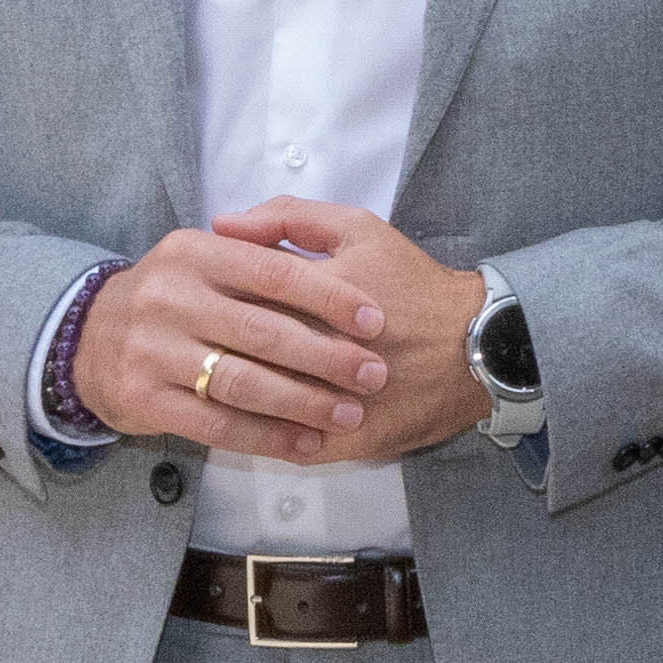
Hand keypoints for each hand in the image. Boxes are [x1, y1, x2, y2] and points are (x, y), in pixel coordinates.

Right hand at [74, 221, 391, 457]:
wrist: (87, 341)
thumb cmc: (172, 298)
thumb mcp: (203, 254)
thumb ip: (258, 241)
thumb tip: (315, 244)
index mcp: (193, 252)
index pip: (273, 272)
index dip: (330, 297)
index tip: (375, 320)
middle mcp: (169, 297)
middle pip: (263, 331)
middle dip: (328, 356)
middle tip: (375, 374)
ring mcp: (152, 350)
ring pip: (243, 382)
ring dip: (305, 403)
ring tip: (349, 413)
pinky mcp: (145, 399)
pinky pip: (218, 424)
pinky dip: (267, 437)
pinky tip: (305, 445)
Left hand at [209, 199, 487, 461]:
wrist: (476, 345)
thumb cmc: (411, 282)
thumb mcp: (357, 228)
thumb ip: (287, 217)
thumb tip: (222, 224)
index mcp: (318, 293)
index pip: (237, 295)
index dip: (208, 299)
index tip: (197, 301)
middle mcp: (321, 348)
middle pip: (238, 351)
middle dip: (205, 347)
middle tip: (186, 343)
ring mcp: (332, 400)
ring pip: (254, 406)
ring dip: (223, 395)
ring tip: (203, 382)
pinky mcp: (345, 441)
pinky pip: (283, 444)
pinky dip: (256, 435)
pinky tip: (238, 420)